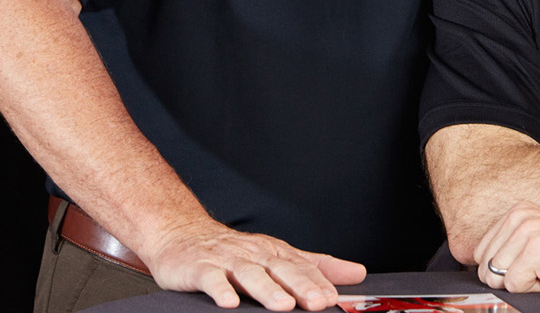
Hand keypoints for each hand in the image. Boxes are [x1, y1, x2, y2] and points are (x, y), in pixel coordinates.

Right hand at [141, 215, 366, 309]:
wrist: (182, 234)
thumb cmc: (234, 252)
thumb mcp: (278, 255)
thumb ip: (316, 266)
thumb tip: (357, 273)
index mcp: (274, 253)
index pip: (300, 267)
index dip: (317, 283)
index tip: (333, 298)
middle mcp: (253, 254)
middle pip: (279, 269)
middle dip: (299, 286)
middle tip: (316, 302)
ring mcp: (225, 260)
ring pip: (248, 274)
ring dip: (266, 289)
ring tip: (282, 305)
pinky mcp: (199, 268)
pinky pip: (210, 279)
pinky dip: (220, 289)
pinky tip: (229, 302)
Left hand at [472, 203, 539, 291]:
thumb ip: (515, 244)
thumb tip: (488, 269)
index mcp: (518, 211)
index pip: (481, 252)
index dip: (504, 270)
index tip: (531, 267)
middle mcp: (520, 217)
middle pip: (485, 267)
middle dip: (511, 278)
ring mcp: (529, 232)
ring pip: (498, 277)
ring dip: (525, 283)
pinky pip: (515, 285)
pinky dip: (535, 289)